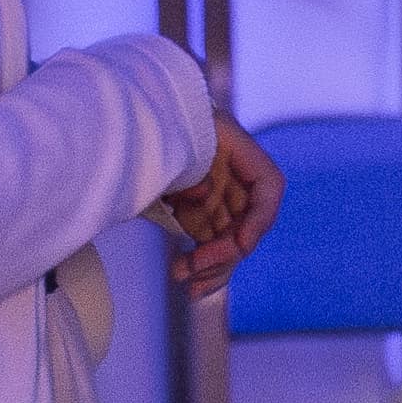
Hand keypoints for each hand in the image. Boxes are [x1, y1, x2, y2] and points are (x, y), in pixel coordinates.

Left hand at [151, 115, 283, 296]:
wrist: (133, 124)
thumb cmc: (157, 122)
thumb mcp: (176, 136)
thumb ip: (193, 165)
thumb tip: (202, 195)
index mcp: (237, 149)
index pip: (268, 185)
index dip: (259, 219)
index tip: (240, 245)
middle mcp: (234, 178)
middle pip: (247, 224)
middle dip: (224, 252)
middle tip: (194, 267)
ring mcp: (218, 198)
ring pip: (229, 242)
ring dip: (211, 267)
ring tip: (183, 280)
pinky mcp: (199, 215)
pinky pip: (209, 245)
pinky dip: (200, 265)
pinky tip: (186, 280)